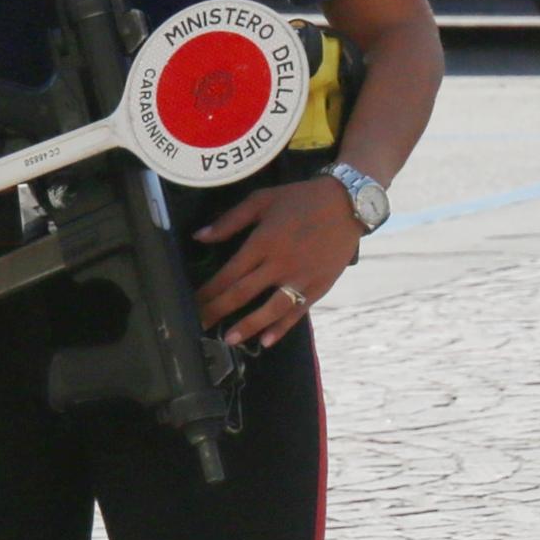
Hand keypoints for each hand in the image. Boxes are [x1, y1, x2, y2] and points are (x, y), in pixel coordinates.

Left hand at [196, 173, 364, 347]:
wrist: (348, 202)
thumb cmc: (301, 199)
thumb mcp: (262, 200)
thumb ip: (230, 220)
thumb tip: (199, 237)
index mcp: (262, 242)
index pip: (228, 274)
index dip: (208, 291)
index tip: (191, 303)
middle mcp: (279, 264)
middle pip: (242, 294)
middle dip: (217, 311)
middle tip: (199, 326)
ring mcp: (301, 277)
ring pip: (270, 308)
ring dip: (248, 326)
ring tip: (229, 340)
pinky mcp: (319, 285)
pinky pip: (298, 311)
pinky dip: (282, 327)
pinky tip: (267, 340)